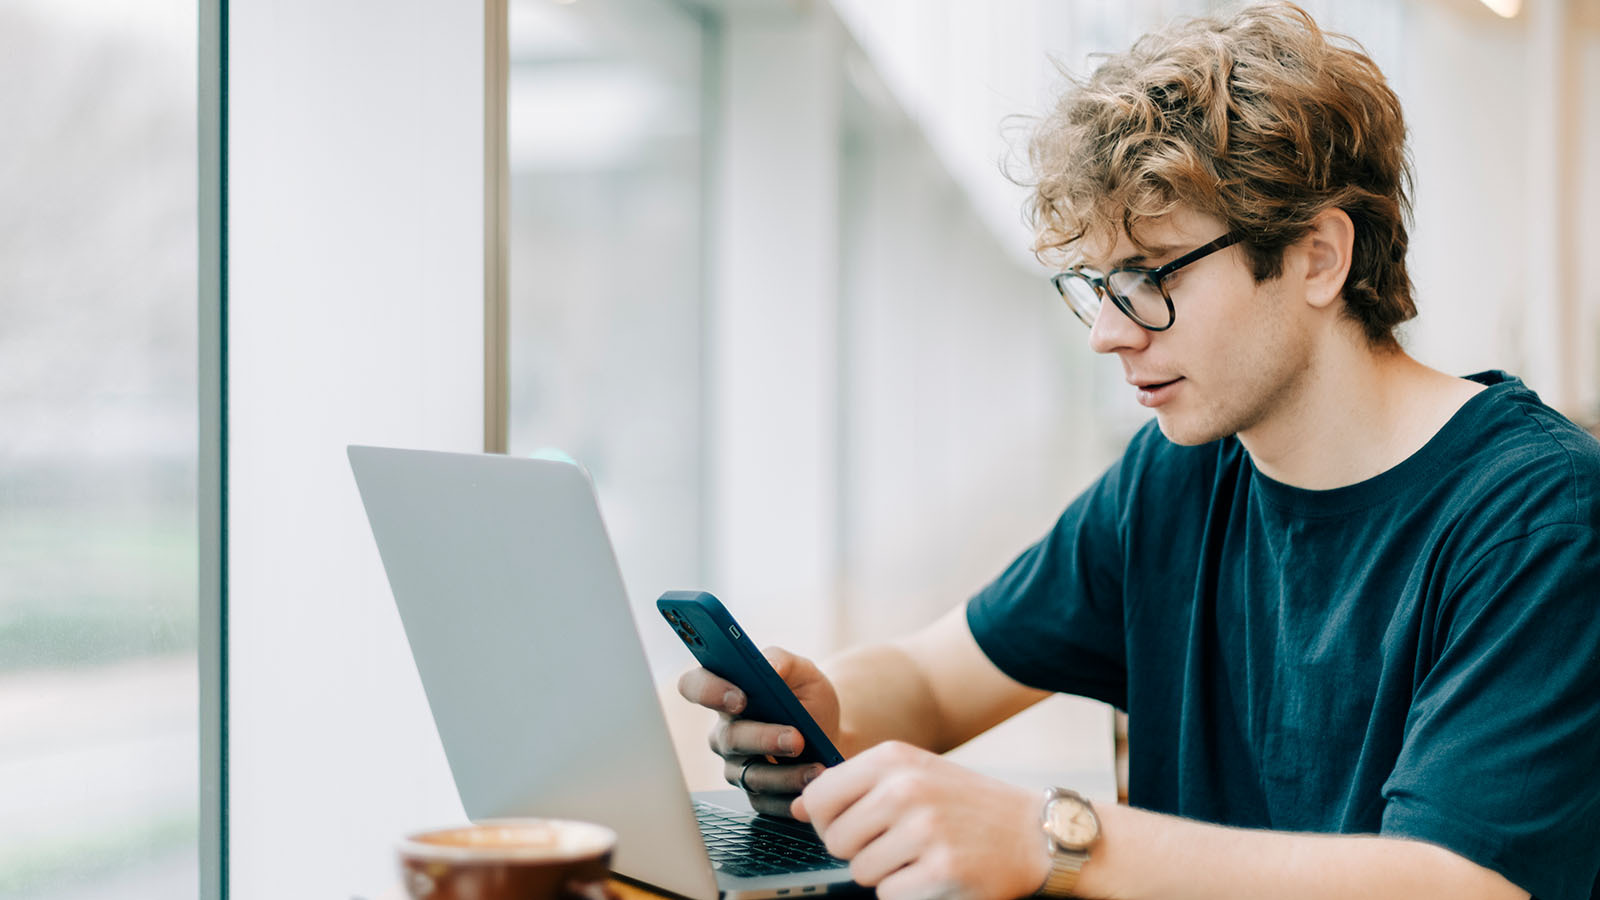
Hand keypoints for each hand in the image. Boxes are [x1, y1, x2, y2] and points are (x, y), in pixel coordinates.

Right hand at [676, 647, 842, 816]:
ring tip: (816, 770)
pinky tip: (811, 790)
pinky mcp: (755, 794)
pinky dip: (791, 798)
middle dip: (764, 739)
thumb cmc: (809, 699)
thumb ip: (783, 661)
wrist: (831, 733)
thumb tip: (769, 665)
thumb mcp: (803, 671)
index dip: (709, 691)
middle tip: (797, 738)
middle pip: (729, 738)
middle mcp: (724, 732)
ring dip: (785, 775)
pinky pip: (766, 802)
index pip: (694, 686)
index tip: (740, 697)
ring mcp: (737, 766)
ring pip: (750, 776)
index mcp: (725, 693)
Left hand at [792, 741, 1048, 899]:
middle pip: (834, 840)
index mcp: (892, 758)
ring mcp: (924, 829)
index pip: (816, 798)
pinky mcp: (941, 870)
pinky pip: (889, 895)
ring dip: (886, 873)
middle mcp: (904, 788)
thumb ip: (856, 786)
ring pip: (860, 871)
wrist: (1035, 833)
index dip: (828, 821)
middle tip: (899, 843)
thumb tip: (797, 807)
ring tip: (923, 855)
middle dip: (859, 851)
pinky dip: (908, 893)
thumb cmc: (966, 805)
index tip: (856, 825)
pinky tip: (937, 874)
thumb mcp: (913, 774)